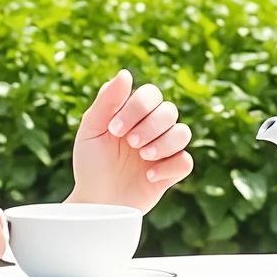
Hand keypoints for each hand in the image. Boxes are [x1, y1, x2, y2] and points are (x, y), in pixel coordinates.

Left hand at [68, 70, 194, 211]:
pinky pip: (185, 161)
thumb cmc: (91, 164)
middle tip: (130, 143)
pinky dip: (169, 167)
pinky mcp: (171, 172)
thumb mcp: (91, 130)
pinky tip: (149, 176)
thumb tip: (126, 73)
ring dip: (163, 143)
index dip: (137, 108)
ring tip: (143, 157)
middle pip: (170, 111)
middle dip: (150, 126)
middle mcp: (153, 128)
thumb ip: (107, 101)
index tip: (114, 129)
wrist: (96, 202)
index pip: (151, 94)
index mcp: (134, 113)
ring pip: (183, 133)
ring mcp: (164, 149)